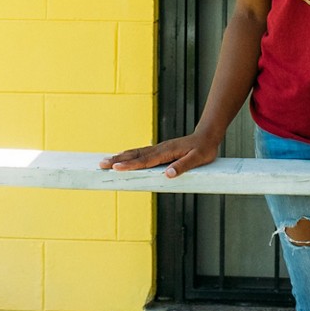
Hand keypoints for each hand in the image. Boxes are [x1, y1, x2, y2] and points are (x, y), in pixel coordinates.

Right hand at [99, 132, 221, 177]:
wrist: (208, 135)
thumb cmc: (204, 149)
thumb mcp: (198, 159)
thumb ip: (183, 166)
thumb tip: (168, 174)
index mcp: (167, 152)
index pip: (145, 160)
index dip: (130, 164)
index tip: (116, 167)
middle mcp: (160, 149)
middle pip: (135, 155)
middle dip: (117, 159)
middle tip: (101, 164)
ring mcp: (159, 149)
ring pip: (136, 153)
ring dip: (120, 157)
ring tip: (105, 161)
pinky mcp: (160, 150)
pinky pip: (141, 153)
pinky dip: (129, 155)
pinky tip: (122, 158)